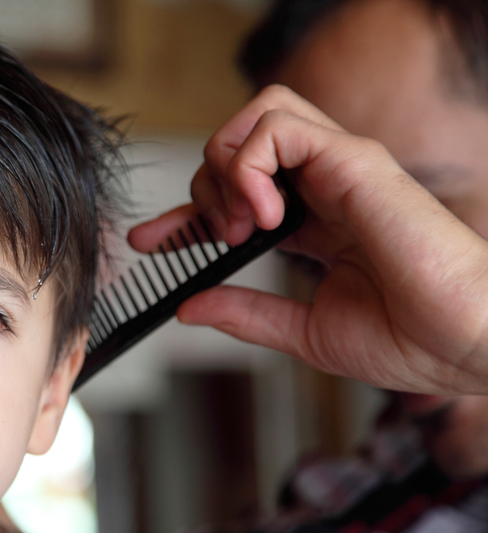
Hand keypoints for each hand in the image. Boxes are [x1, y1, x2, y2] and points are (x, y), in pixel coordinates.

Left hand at [128, 85, 487, 395]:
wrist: (464, 344)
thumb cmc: (408, 339)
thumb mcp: (303, 331)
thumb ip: (245, 313)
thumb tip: (189, 306)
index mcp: (316, 222)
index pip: (236, 195)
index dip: (185, 213)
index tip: (151, 240)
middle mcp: (326, 186)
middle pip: (240, 142)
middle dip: (203, 186)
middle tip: (215, 238)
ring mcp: (341, 168)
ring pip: (259, 113)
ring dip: (227, 165)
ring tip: (240, 225)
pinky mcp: (355, 160)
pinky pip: (278, 124)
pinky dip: (249, 163)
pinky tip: (262, 215)